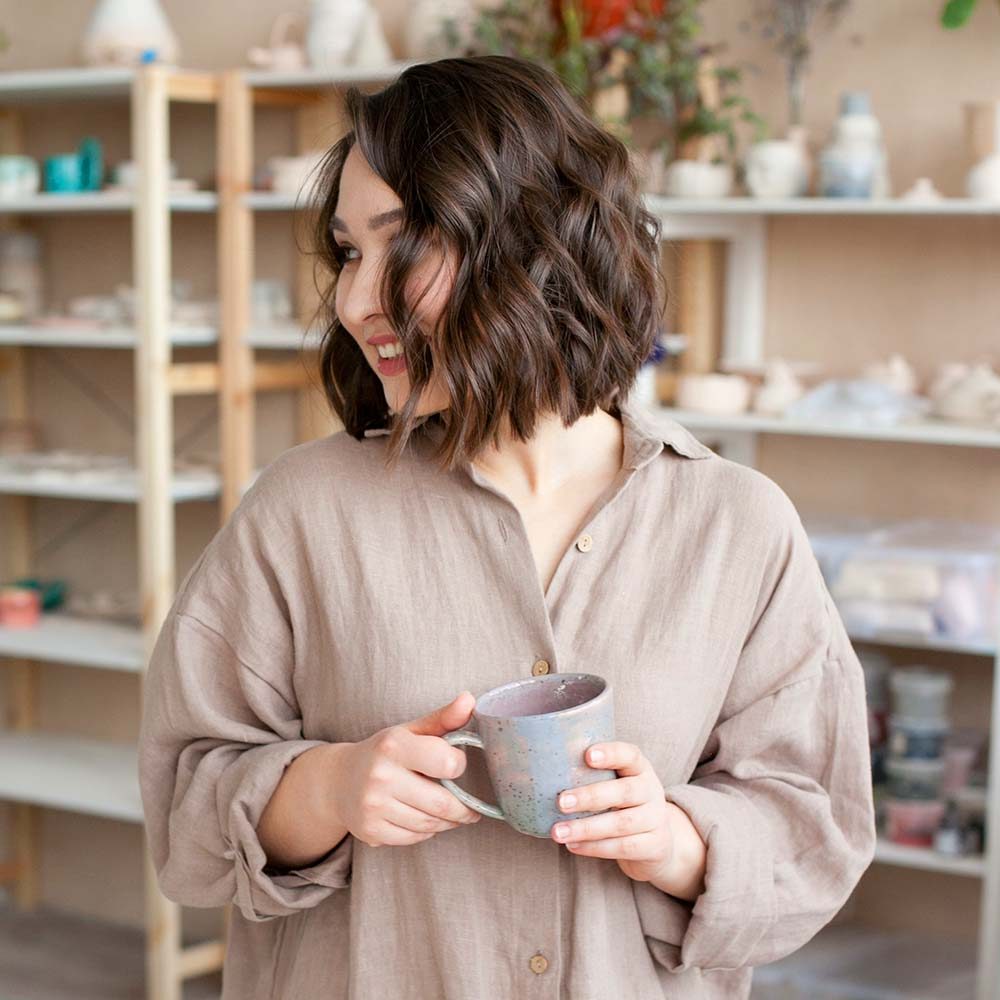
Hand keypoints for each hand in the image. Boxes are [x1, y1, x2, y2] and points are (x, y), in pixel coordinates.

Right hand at [331, 692, 483, 847]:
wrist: (338, 780)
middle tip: (471, 809)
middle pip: (441, 803)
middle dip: (463, 809)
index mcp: (394, 746)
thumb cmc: (384, 752)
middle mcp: (381, 776)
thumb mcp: (411, 730)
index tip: (457, 765)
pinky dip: (427, 833)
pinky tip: (426, 821)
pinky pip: (413, 838)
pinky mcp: (370, 830)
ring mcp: (373, 806)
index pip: (447, 762)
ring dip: (447, 823)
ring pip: (429, 825)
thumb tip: (469, 699)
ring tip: (451, 814)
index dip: (458, 765)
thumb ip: (444, 717)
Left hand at [550, 741, 681, 885]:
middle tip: (561, 802)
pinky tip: (573, 846)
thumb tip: (538, 772)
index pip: (629, 755)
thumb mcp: (616, 784)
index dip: (611, 753)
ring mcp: (655, 819)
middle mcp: (651, 791)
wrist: (658, 841)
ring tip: (558, 832)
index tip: (588, 755)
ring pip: (621, 823)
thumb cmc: (623, 805)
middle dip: (590, 796)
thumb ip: (590, 776)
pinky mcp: (654, 846)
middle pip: (624, 791)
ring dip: (586, 828)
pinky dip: (595, 848)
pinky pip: (623, 847)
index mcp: (639, 769)